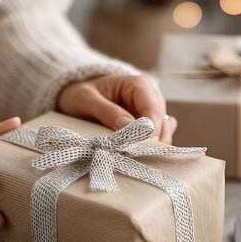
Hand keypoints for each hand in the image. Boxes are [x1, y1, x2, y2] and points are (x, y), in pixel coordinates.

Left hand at [57, 75, 176, 143]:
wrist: (77, 94)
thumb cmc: (81, 93)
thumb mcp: (86, 99)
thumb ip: (107, 111)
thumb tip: (128, 126)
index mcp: (140, 85)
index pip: (154, 112)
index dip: (150, 133)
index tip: (138, 149)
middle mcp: (152, 97)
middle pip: (162, 125)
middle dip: (150, 142)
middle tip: (130, 156)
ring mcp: (152, 112)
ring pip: (163, 134)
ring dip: (150, 147)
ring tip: (129, 155)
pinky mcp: (149, 125)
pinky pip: (157, 139)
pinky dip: (149, 148)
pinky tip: (134, 153)